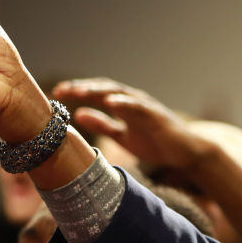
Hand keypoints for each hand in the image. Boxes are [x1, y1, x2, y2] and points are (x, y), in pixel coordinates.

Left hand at [53, 78, 208, 169]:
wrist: (186, 154)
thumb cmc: (156, 143)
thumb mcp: (123, 136)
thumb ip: (103, 125)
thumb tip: (78, 115)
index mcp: (122, 105)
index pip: (96, 93)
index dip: (76, 92)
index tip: (56, 94)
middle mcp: (132, 101)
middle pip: (103, 88)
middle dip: (82, 88)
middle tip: (61, 90)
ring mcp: (145, 106)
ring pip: (118, 92)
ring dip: (98, 90)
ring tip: (79, 91)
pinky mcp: (157, 115)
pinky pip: (138, 106)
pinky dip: (123, 102)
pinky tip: (109, 101)